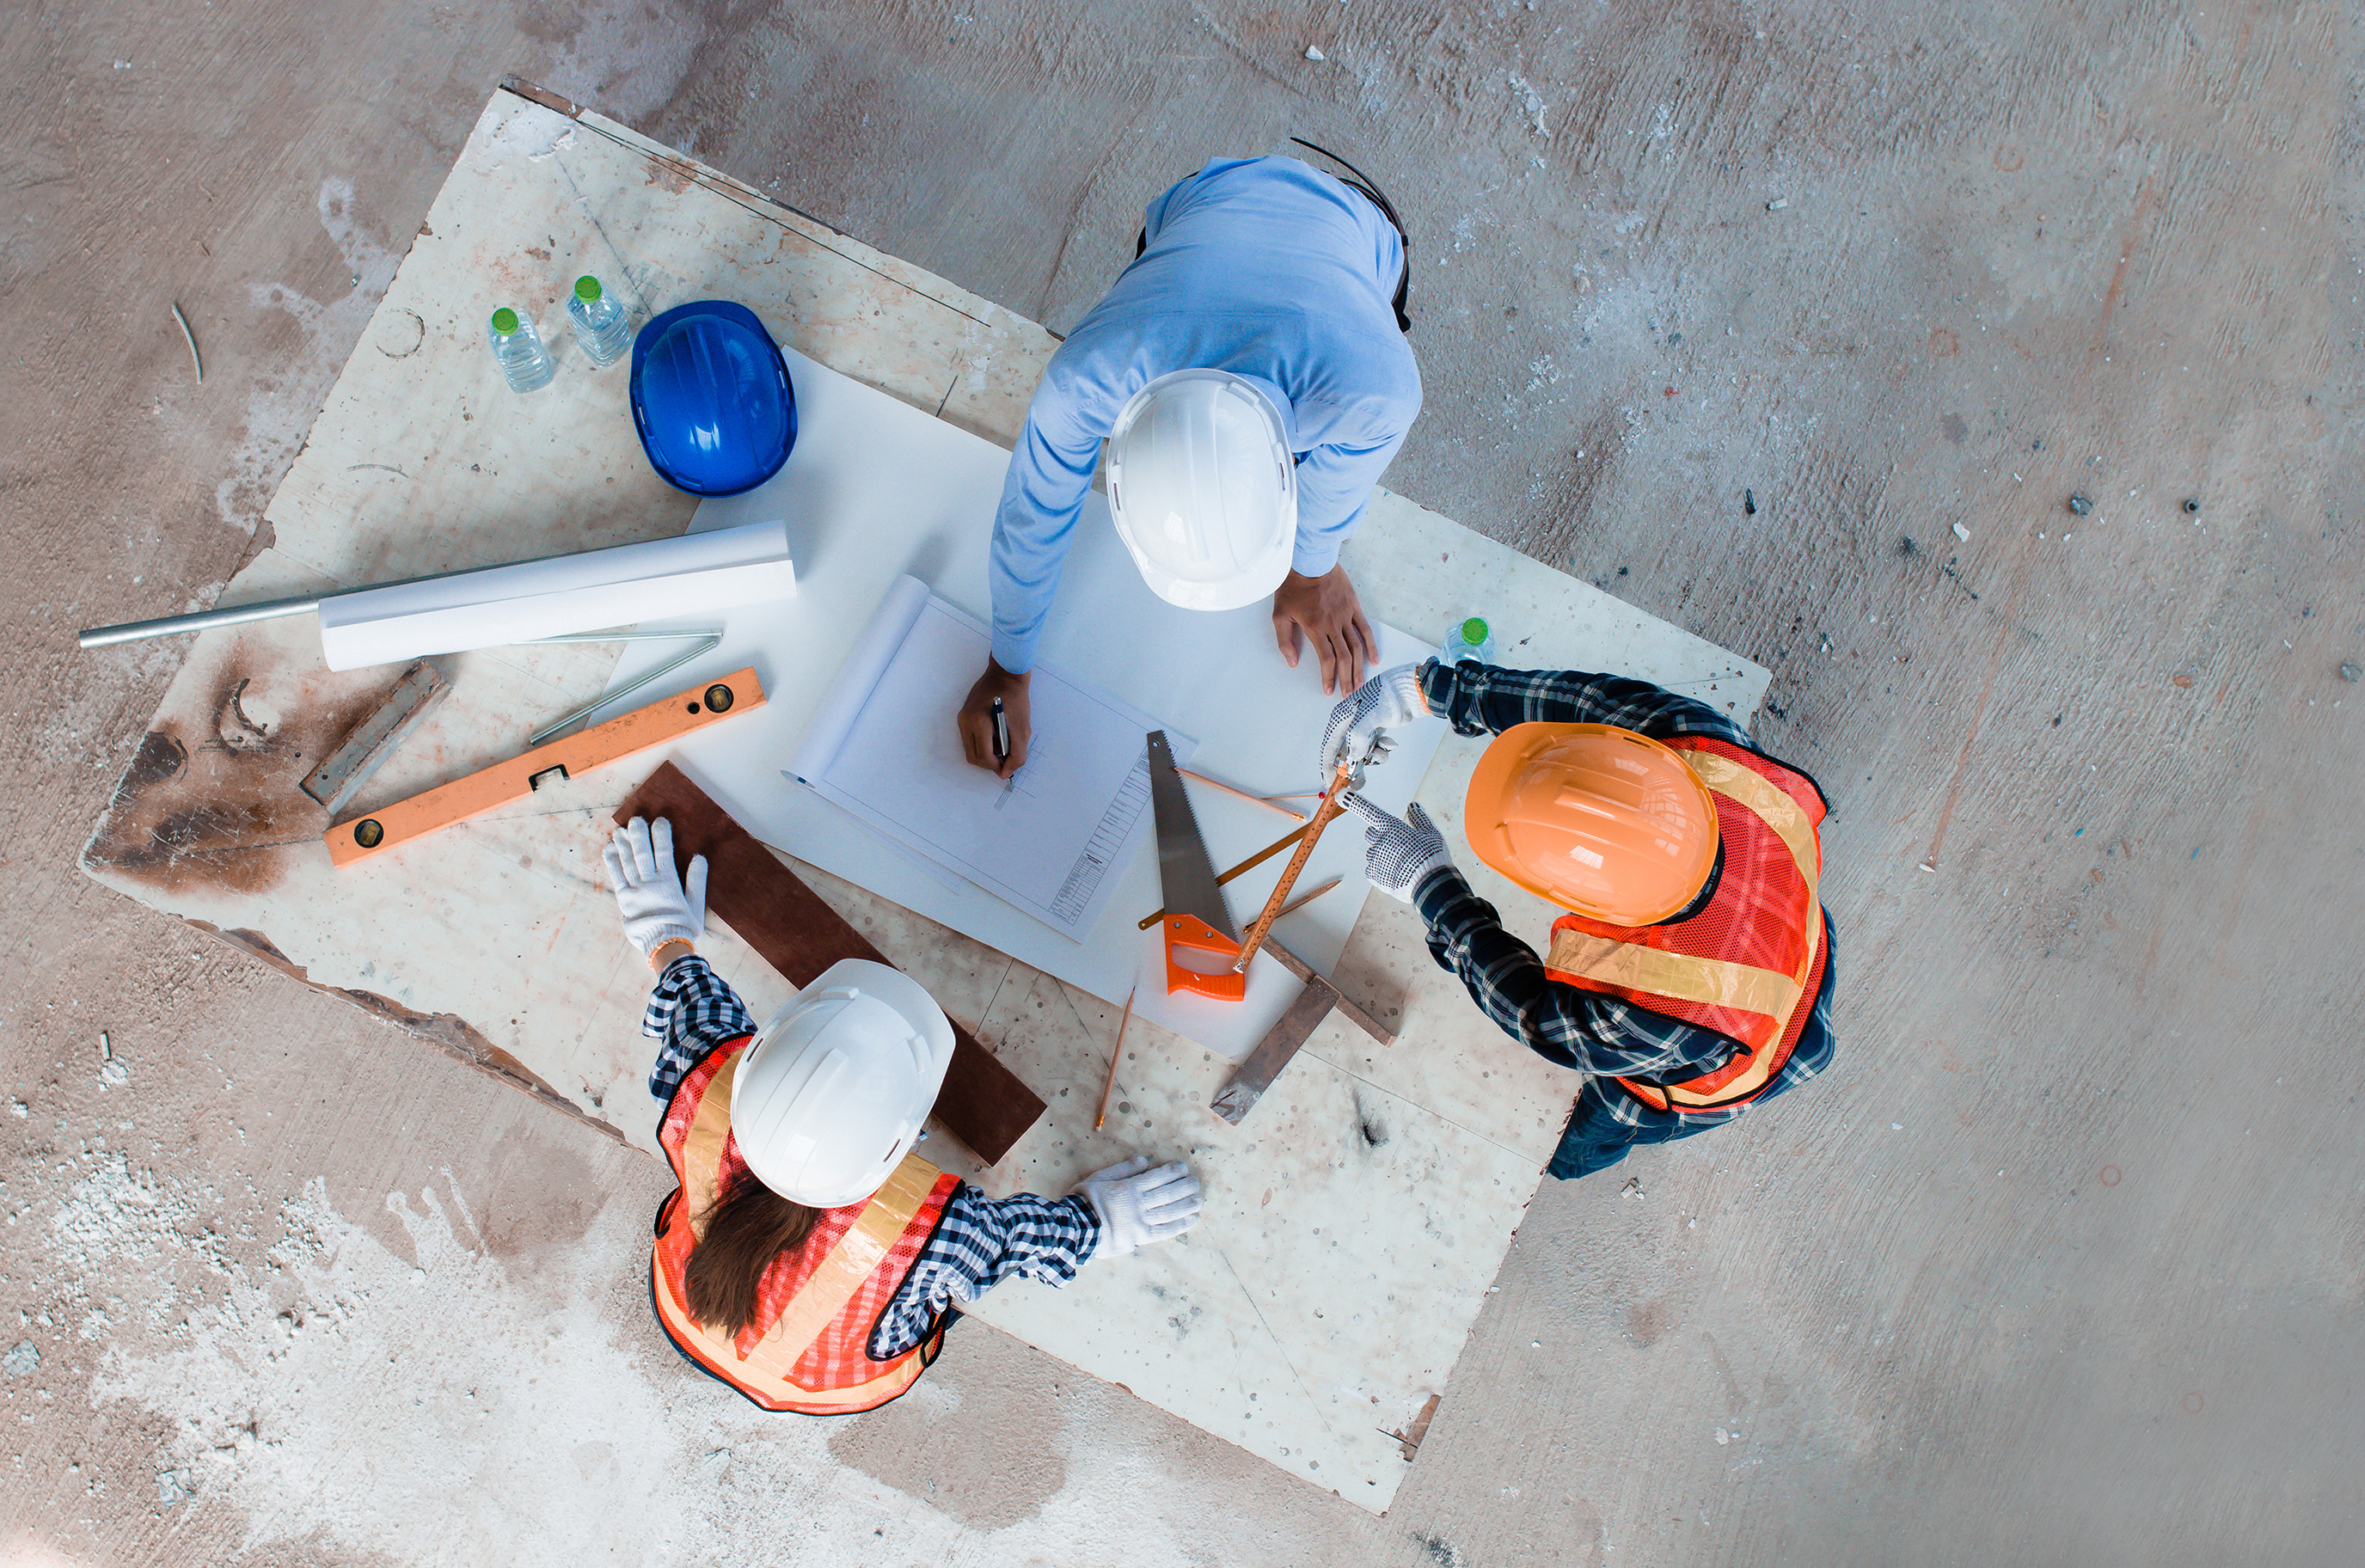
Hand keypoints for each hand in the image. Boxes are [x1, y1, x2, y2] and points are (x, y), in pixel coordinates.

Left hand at [603, 816, 707, 956]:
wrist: (664, 947)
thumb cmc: (684, 928)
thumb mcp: (696, 905)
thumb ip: (697, 880)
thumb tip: (699, 858)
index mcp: (668, 883)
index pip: (663, 852)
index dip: (661, 835)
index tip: (660, 821)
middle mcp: (649, 883)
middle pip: (642, 853)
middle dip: (639, 835)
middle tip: (636, 819)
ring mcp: (635, 891)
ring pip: (628, 862)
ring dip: (624, 844)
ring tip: (621, 829)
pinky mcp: (624, 900)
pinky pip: (617, 877)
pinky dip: (612, 861)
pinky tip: (610, 848)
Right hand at [958, 660, 1030, 778]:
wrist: (1006, 674)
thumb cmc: (1016, 699)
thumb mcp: (1022, 729)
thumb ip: (1017, 754)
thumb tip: (1005, 774)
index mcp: (979, 722)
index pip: (983, 757)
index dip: (996, 766)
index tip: (1008, 766)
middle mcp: (965, 721)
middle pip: (973, 757)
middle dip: (990, 762)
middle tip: (1005, 757)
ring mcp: (962, 718)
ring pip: (970, 750)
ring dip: (986, 753)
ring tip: (1002, 743)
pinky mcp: (963, 717)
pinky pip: (970, 739)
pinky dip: (982, 744)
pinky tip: (995, 735)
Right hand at [1078, 1155, 1203, 1257]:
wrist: (1075, 1229)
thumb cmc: (1084, 1201)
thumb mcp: (1100, 1178)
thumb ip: (1123, 1169)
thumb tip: (1144, 1160)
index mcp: (1129, 1188)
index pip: (1156, 1177)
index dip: (1172, 1172)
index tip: (1183, 1168)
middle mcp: (1138, 1204)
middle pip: (1167, 1193)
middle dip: (1184, 1187)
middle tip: (1195, 1183)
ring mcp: (1140, 1221)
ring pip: (1169, 1211)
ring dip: (1186, 1205)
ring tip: (1198, 1200)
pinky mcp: (1139, 1237)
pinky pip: (1164, 1231)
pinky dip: (1179, 1225)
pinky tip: (1191, 1220)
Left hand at [1271, 565, 1377, 695]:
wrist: (1310, 561)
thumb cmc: (1293, 587)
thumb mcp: (1279, 615)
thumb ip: (1285, 641)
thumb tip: (1292, 662)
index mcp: (1315, 628)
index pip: (1326, 659)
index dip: (1329, 677)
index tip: (1329, 690)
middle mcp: (1333, 625)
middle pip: (1344, 657)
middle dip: (1347, 678)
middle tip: (1348, 694)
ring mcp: (1346, 616)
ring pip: (1356, 646)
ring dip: (1359, 667)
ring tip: (1360, 683)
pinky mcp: (1354, 607)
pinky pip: (1365, 629)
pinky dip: (1370, 645)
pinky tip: (1374, 659)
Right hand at [1317, 662, 1427, 775]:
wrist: (1407, 692)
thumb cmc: (1385, 696)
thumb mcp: (1367, 717)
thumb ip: (1356, 739)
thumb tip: (1353, 757)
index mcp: (1341, 720)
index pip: (1329, 748)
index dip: (1328, 767)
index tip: (1331, 783)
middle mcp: (1349, 725)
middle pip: (1346, 754)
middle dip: (1353, 768)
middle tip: (1357, 783)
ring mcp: (1363, 729)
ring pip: (1363, 753)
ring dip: (1373, 757)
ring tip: (1381, 753)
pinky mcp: (1375, 732)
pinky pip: (1375, 749)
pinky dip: (1383, 750)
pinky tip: (1389, 743)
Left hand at [1343, 794, 1452, 900]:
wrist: (1431, 885)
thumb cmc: (1432, 857)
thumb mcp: (1431, 833)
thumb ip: (1419, 818)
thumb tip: (1413, 806)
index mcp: (1391, 827)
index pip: (1368, 811)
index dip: (1354, 802)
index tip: (1341, 795)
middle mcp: (1379, 841)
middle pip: (1371, 833)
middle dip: (1380, 837)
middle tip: (1397, 845)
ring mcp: (1374, 858)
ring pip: (1373, 853)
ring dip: (1383, 855)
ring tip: (1402, 864)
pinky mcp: (1373, 874)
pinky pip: (1373, 869)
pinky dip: (1382, 870)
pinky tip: (1397, 873)